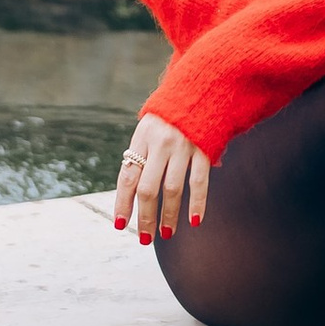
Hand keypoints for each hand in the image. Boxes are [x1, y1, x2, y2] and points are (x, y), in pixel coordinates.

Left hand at [114, 113, 209, 242]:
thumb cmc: (169, 116)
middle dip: (145, 217)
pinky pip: (199, 181)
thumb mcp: (148, 128)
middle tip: (144, 238)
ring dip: (168, 215)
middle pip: (148, 188)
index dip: (122, 203)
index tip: (120, 225)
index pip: (127, 176)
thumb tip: (131, 194)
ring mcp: (183, 146)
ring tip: (166, 234)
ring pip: (172, 189)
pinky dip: (198, 203)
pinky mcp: (204, 149)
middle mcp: (161, 143)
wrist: (201, 87)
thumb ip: (141, 156)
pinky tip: (195, 221)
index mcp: (142, 138)